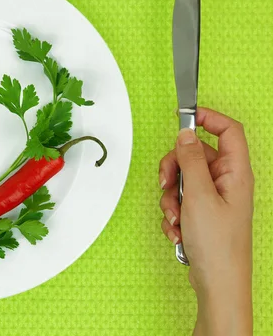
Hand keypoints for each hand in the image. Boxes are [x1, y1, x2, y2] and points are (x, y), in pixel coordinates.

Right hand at [159, 108, 253, 334]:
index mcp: (235, 172)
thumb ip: (190, 160)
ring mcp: (214, 198)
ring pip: (183, 179)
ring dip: (171, 197)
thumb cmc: (218, 245)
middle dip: (174, 169)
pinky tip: (178, 229)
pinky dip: (173, 212)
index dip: (208, 118)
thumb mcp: (198, 195)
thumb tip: (185, 134)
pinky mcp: (202, 213)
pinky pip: (180, 200)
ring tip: (176, 216)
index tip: (183, 118)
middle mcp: (227, 182)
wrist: (217, 283)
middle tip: (166, 182)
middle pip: (196, 155)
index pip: (228, 130)